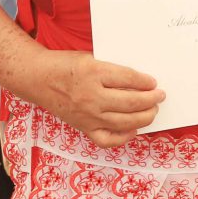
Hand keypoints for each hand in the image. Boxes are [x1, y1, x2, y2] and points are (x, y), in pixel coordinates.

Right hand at [23, 49, 163, 147]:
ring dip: (145, 117)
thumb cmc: (65, 65)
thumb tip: (142, 81)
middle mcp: (91, 96)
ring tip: (152, 111)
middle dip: (151, 100)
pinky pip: (107, 140)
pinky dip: (123, 137)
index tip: (154, 83)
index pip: (129, 78)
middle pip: (131, 102)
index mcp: (93, 73)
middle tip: (160, 96)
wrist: (37, 78)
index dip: (146, 82)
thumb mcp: (91, 58)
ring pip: (124, 122)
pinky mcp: (83, 127)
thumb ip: (113, 70)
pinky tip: (133, 129)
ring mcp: (87, 115)